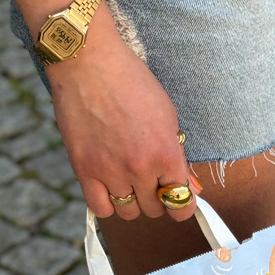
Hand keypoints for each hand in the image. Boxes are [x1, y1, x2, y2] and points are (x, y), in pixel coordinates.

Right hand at [47, 5, 195, 222]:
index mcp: (167, 154)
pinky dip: (107, 204)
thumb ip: (178, 154)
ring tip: (128, 182)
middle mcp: (141, 169)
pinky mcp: (85, 171)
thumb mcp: (167, 115)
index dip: (182, 206)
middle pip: (155, 210)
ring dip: (132, 202)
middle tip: (151, 181)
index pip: (181, 204)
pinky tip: (109, 188)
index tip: (178, 201)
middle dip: (156, 199)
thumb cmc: (132, 82)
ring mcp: (111, 172)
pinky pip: (101, 208)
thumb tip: (190, 187)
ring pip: (129, 213)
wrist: (89, 61)